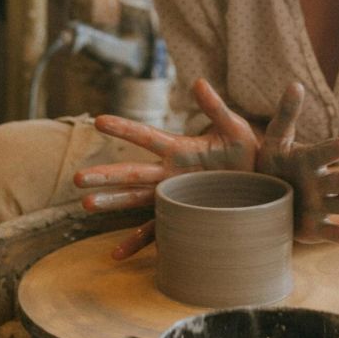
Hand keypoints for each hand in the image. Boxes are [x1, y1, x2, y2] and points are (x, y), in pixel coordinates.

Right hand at [74, 78, 258, 258]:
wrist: (262, 181)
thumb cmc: (247, 152)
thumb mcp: (234, 128)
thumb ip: (216, 108)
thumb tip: (199, 82)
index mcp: (180, 150)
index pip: (147, 137)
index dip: (125, 129)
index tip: (99, 120)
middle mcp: (171, 174)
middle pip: (133, 173)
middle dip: (106, 175)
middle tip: (77, 177)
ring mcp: (174, 197)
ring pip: (136, 200)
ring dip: (112, 202)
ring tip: (86, 204)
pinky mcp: (183, 218)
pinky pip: (155, 232)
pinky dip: (135, 243)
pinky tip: (116, 255)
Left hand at [256, 83, 338, 245]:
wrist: (263, 196)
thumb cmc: (273, 164)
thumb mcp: (275, 140)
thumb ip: (286, 115)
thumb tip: (296, 84)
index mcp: (312, 159)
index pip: (327, 152)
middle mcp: (322, 182)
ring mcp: (322, 206)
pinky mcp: (316, 228)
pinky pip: (334, 233)